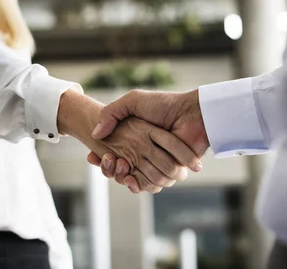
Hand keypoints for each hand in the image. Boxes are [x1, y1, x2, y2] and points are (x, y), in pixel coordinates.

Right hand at [86, 89, 209, 191]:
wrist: (192, 113)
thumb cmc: (164, 104)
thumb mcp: (133, 101)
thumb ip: (111, 113)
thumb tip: (95, 135)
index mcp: (135, 138)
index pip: (112, 154)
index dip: (102, 159)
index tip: (93, 157)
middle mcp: (145, 152)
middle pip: (120, 170)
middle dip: (109, 169)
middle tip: (108, 161)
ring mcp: (157, 163)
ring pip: (132, 179)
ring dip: (122, 177)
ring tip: (121, 167)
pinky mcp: (169, 172)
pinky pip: (150, 185)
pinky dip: (139, 185)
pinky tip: (130, 178)